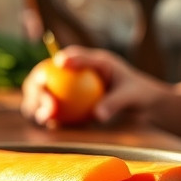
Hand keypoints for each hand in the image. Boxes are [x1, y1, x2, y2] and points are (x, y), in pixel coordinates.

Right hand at [20, 47, 165, 126]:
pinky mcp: (65, 102)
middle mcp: (73, 71)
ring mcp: (66, 86)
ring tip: (45, 115)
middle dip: (38, 85)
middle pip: (46, 73)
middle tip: (46, 98)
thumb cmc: (139, 93)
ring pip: (42, 91)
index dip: (62, 59)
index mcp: (90, 61)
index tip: (59, 64)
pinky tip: (51, 124)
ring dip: (38, 101)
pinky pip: (51, 108)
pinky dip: (48, 114)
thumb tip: (97, 116)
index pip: (72, 56)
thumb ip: (113, 103)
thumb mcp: (130, 95)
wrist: (142, 103)